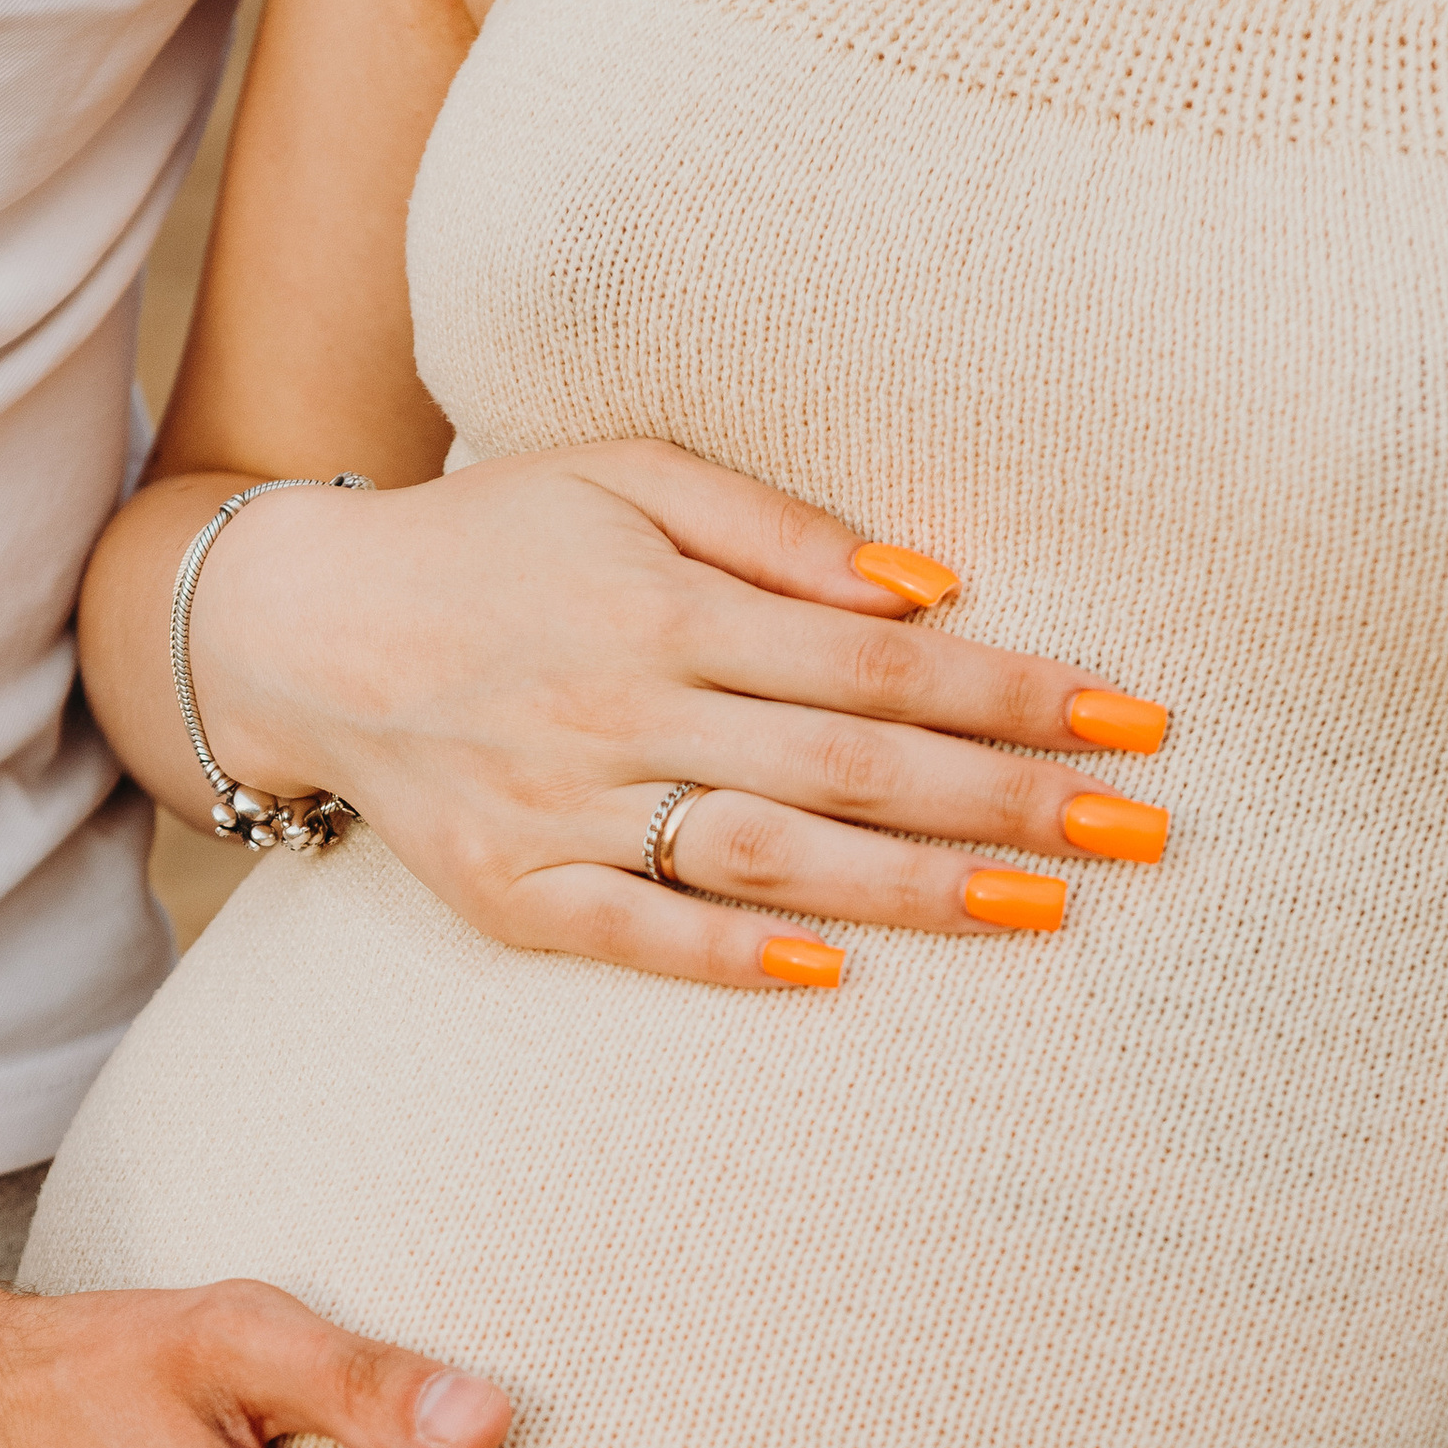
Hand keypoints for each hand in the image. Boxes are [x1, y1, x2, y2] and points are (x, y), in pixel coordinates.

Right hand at [165, 441, 1171, 988]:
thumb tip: (931, 590)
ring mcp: (563, 809)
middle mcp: (621, 706)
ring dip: (911, 887)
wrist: (306, 628)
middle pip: (849, 763)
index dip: (1015, 691)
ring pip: (765, 855)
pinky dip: (729, 955)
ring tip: (1042, 907)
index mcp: (667, 602)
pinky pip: (634, 935)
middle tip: (1141, 830)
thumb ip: (779, 530)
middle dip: (1008, 797)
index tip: (1135, 722)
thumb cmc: (499, 539)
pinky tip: (834, 969)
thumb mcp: (630, 477)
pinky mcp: (510, 894)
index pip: (879, 660)